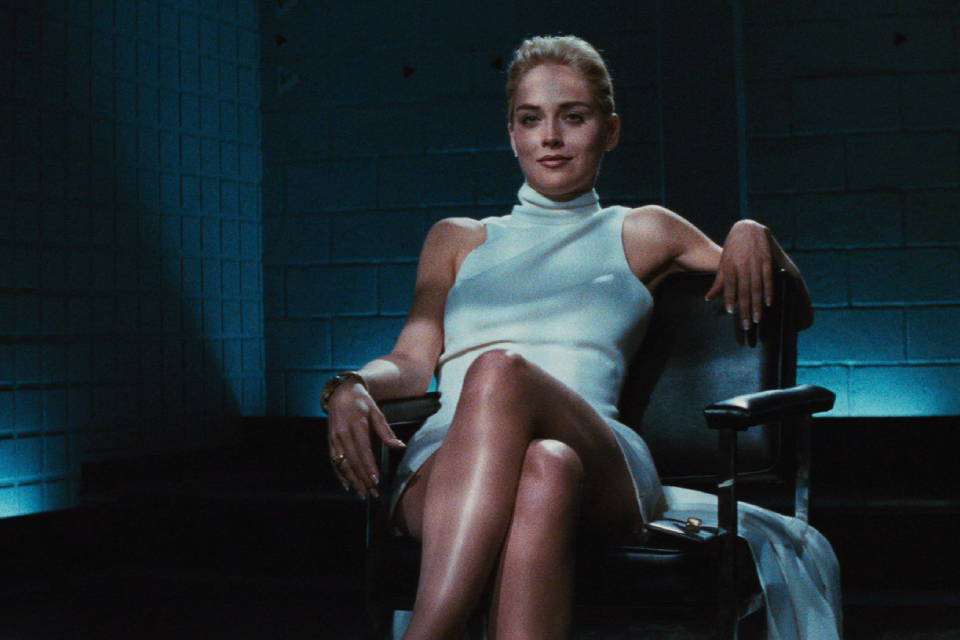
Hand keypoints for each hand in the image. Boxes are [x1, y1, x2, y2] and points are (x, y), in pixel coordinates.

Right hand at [326, 381, 405, 499]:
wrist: (340, 392)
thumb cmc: (362, 402)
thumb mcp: (376, 412)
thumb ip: (386, 431)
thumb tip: (400, 446)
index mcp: (355, 425)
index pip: (363, 450)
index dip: (369, 467)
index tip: (376, 481)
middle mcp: (342, 434)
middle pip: (352, 461)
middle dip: (362, 479)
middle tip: (373, 493)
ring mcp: (334, 438)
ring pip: (342, 464)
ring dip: (352, 480)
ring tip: (362, 494)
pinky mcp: (330, 441)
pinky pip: (334, 461)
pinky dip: (340, 474)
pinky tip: (347, 485)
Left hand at [705, 220, 773, 329]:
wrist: (747, 228)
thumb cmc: (733, 248)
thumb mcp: (723, 263)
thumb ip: (718, 282)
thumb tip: (708, 299)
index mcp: (729, 266)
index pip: (730, 285)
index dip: (730, 298)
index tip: (731, 312)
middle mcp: (742, 265)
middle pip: (744, 291)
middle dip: (745, 309)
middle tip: (747, 325)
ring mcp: (755, 263)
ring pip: (757, 287)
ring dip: (757, 305)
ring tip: (757, 319)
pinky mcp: (766, 260)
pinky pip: (768, 278)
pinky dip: (769, 291)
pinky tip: (769, 303)